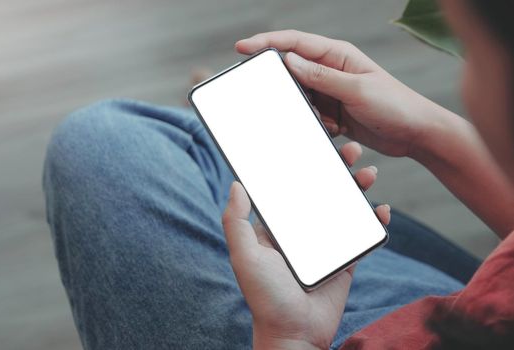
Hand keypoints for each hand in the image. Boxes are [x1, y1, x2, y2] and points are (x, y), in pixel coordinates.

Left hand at [222, 142, 390, 349]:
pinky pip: (362, 234)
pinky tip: (381, 209)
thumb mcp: (244, 256)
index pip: (291, 187)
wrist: (295, 333)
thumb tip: (236, 184)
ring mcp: (325, 244)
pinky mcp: (346, 259)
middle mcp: (302, 231)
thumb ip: (236, 221)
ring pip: (345, 207)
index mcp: (278, 226)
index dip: (303, 165)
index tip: (314, 143)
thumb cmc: (265, 296)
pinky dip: (374, 220)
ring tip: (368, 172)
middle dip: (337, 168)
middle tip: (349, 149)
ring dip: (357, 187)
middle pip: (322, 191)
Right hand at [236, 30, 441, 156]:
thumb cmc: (395, 105)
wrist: (417, 134)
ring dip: (304, 110)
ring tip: (325, 119)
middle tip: (270, 95)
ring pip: (299, 96)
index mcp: (337, 55)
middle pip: (292, 70)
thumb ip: (321, 76)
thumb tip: (288, 60)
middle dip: (282, 84)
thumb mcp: (356, 90)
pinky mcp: (333, 112)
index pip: (295, 43)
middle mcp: (331, 70)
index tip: (242, 48)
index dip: (266, 43)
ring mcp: (331, 91)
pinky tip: (334, 129)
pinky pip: (310, 115)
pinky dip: (315, 123)